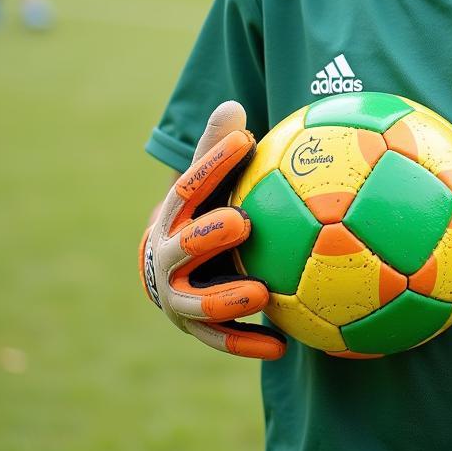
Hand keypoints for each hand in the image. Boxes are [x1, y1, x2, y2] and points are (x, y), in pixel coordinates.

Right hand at [138, 101, 285, 359]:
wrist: (171, 270)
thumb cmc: (202, 213)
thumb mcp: (208, 182)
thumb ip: (218, 151)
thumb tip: (234, 105)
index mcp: (172, 217)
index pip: (189, 186)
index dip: (214, 162)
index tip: (246, 140)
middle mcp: (168, 259)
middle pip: (182, 247)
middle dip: (208, 235)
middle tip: (242, 222)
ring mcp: (178, 298)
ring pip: (199, 303)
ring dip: (228, 299)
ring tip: (261, 293)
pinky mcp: (197, 329)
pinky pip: (223, 342)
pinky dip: (250, 344)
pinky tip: (283, 346)